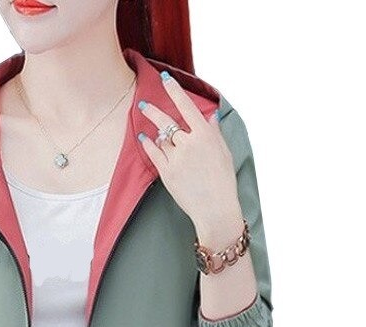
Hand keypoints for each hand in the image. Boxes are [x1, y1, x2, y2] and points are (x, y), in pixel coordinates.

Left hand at [137, 73, 243, 246]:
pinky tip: (144, 138)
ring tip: (148, 126)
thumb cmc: (223, 181)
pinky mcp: (166, 172)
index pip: (186, 106)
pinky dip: (148, 144)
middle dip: (152, 110)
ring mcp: (176, 158)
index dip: (174, 91)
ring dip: (155, 131)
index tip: (165, 78)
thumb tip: (210, 117)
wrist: (215, 208)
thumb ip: (215, 133)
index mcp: (205, 135)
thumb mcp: (224, 153)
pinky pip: (153, 153)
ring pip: (161, 138)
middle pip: (167, 121)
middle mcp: (188, 143)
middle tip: (142, 103)